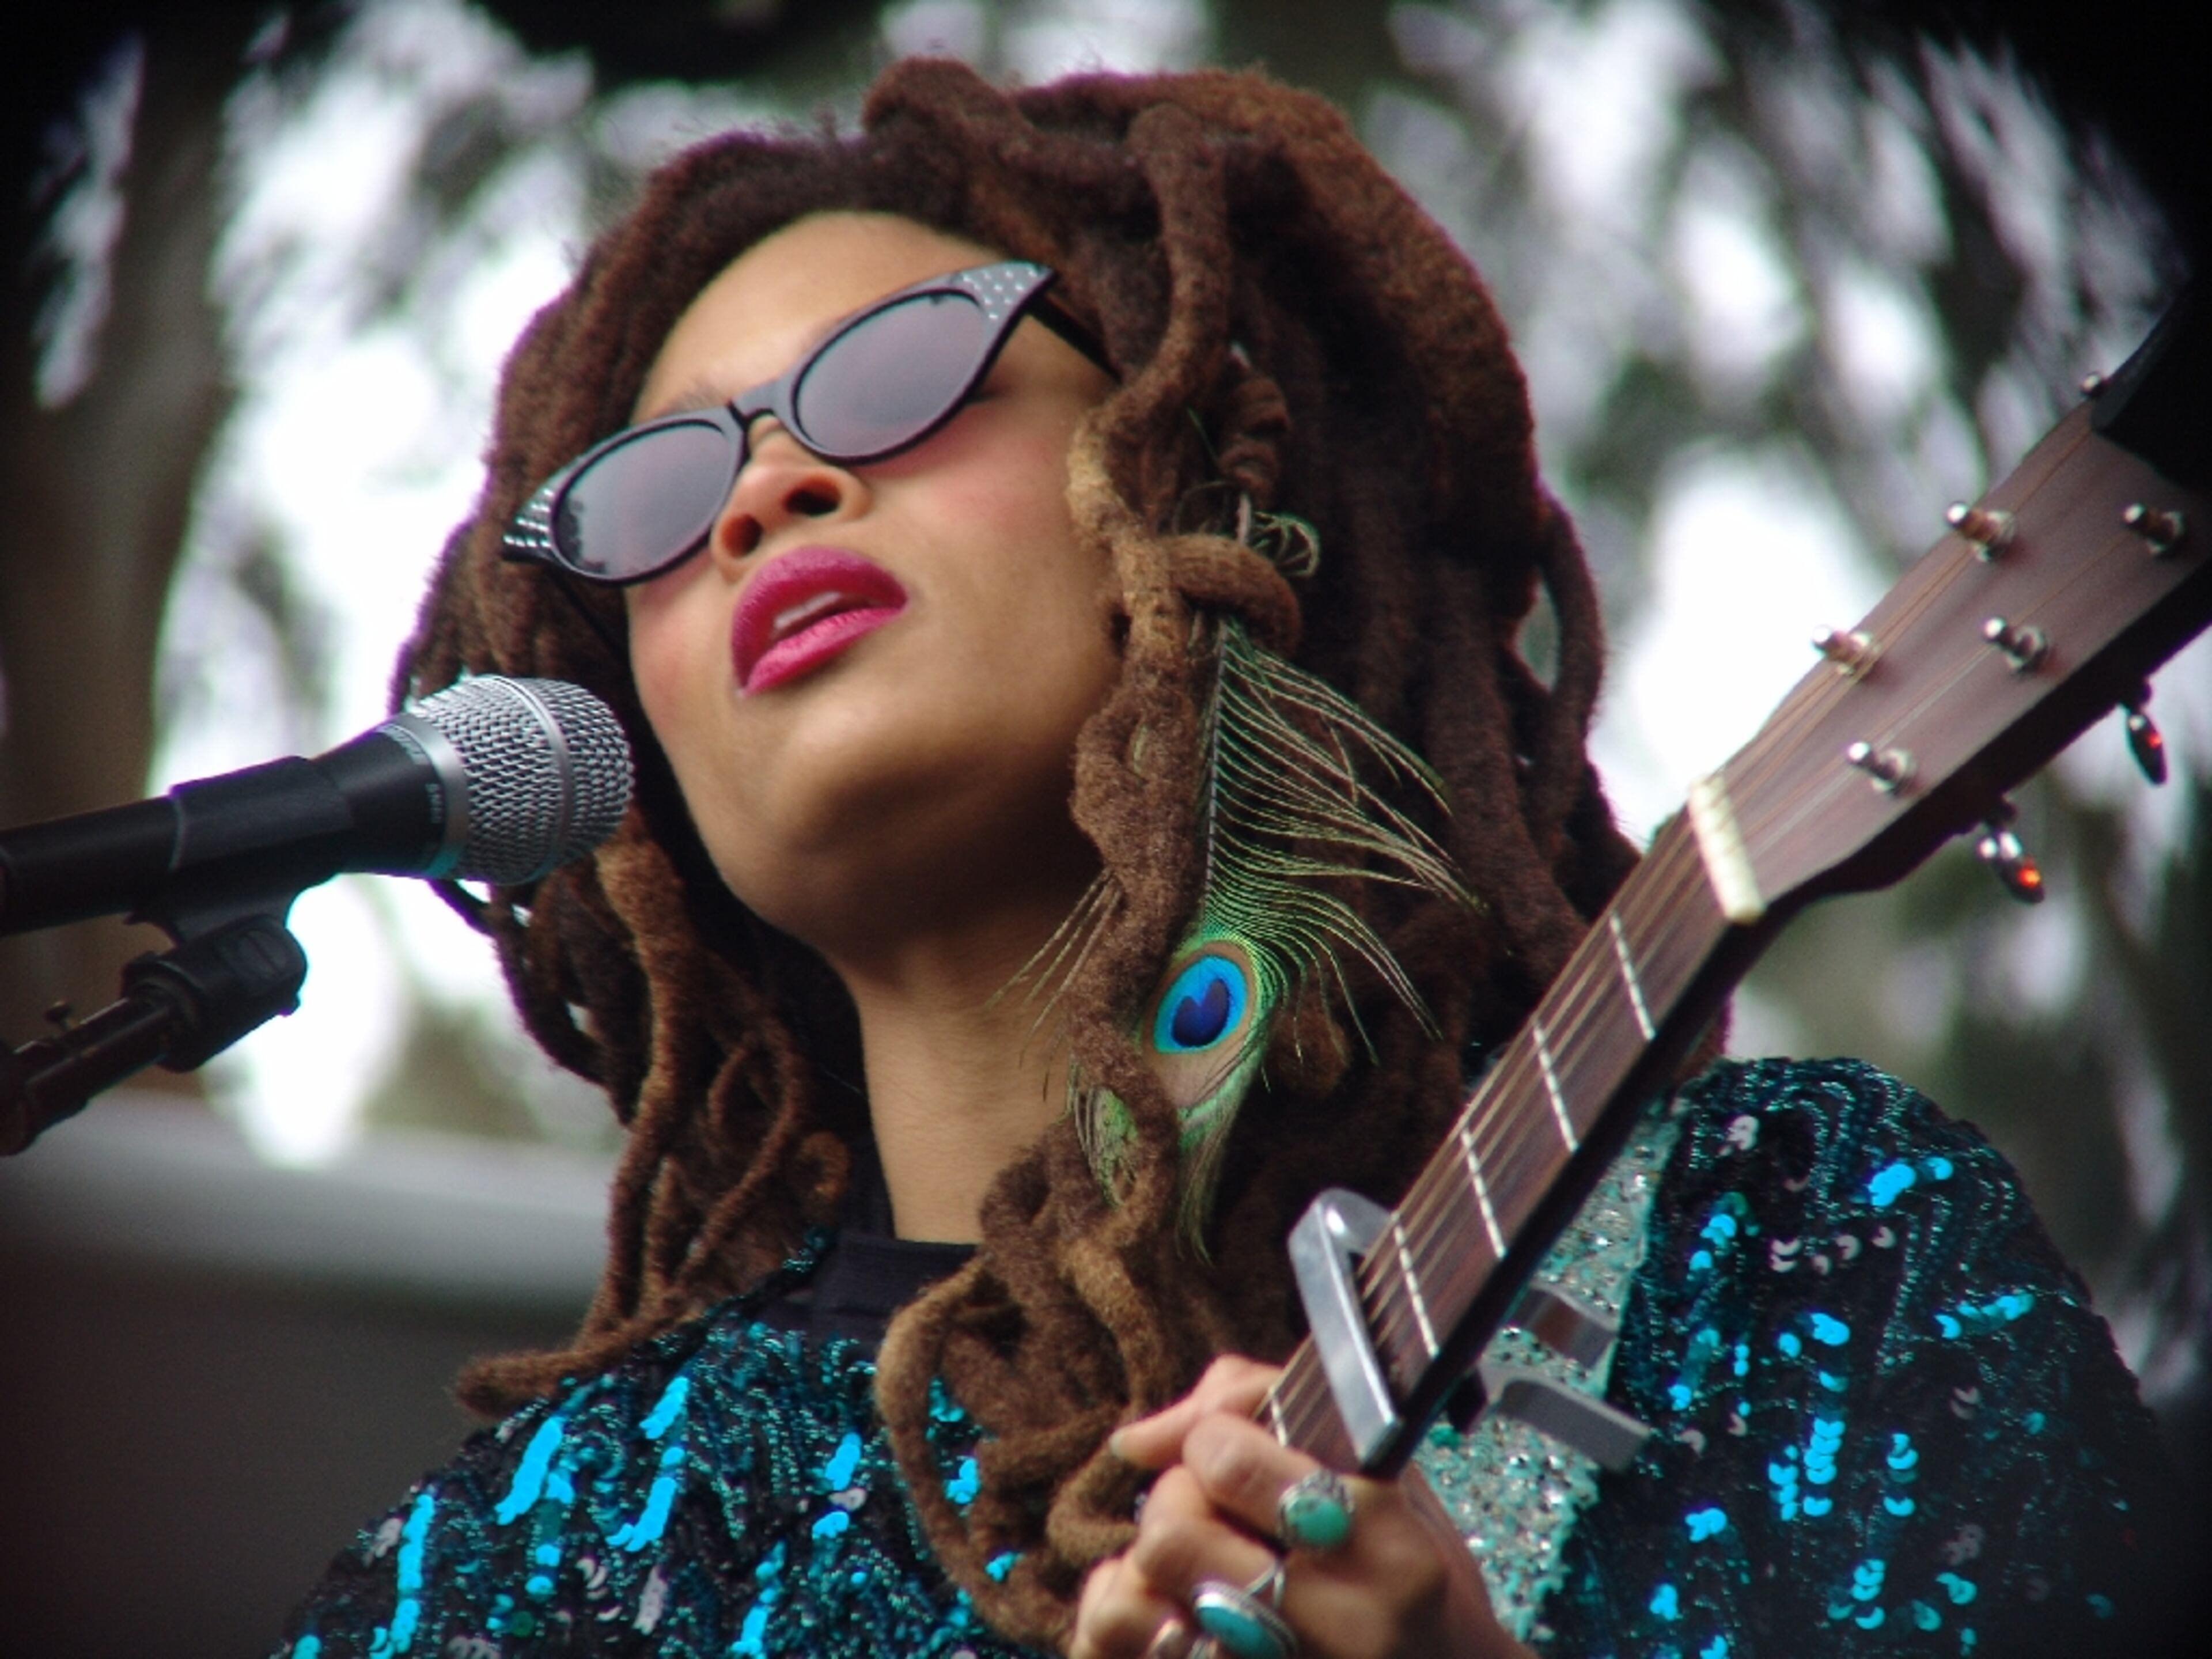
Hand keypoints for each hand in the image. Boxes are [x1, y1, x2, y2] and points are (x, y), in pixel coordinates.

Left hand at [1069, 1357, 1534, 1658]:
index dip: (1208, 1439)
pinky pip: (1119, 1643)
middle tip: (1211, 1511)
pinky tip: (1171, 1609)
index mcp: (1382, 1547)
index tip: (1230, 1449)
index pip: (1231, 1462)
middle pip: (1170, 1535)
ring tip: (1193, 1565)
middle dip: (1174, 1504)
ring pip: (1134, 1602)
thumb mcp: (1380, 1469)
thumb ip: (1263, 1406)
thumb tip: (1135, 1440)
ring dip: (1146, 1569)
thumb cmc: (1409, 1569)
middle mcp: (1336, 1626)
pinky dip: (1123, 1613)